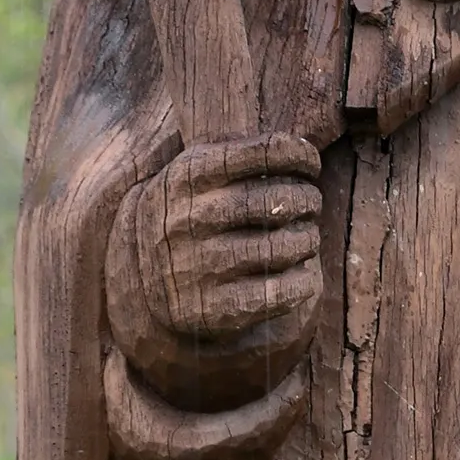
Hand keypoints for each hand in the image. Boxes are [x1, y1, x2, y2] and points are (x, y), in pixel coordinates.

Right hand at [106, 134, 321, 410]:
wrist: (148, 278)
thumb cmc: (193, 212)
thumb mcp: (199, 172)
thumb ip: (240, 151)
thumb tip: (304, 149)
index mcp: (187, 175)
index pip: (267, 152)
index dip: (301, 156)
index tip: (310, 166)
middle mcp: (187, 219)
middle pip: (279, 199)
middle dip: (308, 199)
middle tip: (311, 204)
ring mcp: (197, 267)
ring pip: (285, 245)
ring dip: (309, 238)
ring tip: (306, 237)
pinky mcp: (213, 310)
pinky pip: (284, 291)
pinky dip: (305, 279)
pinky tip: (301, 270)